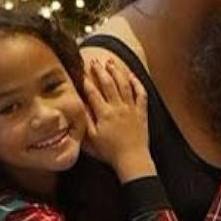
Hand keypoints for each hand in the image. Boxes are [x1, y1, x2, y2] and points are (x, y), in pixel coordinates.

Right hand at [81, 54, 152, 179]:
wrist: (132, 159)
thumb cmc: (110, 152)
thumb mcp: (91, 139)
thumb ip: (85, 121)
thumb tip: (78, 106)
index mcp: (104, 114)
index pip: (93, 92)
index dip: (86, 80)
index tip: (80, 71)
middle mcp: (118, 107)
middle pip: (108, 83)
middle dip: (100, 71)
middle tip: (94, 61)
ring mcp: (131, 108)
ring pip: (124, 84)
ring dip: (117, 72)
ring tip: (110, 62)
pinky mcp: (141, 112)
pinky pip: (141, 93)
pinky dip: (137, 83)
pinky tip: (132, 75)